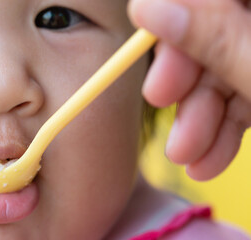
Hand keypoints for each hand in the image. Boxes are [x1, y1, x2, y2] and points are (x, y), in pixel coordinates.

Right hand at [129, 0, 250, 179]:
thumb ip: (215, 42)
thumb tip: (148, 8)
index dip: (178, 5)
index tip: (145, 26)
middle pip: (215, 27)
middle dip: (187, 75)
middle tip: (159, 101)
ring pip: (224, 69)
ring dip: (198, 115)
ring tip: (184, 154)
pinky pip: (241, 96)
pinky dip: (222, 129)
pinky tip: (206, 160)